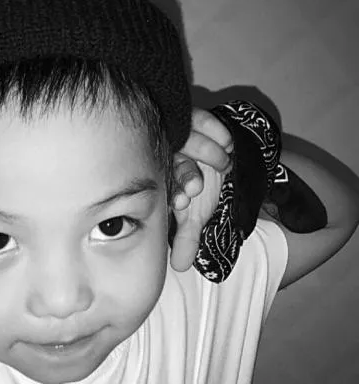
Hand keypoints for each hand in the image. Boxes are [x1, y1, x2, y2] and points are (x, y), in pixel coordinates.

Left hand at [170, 108, 232, 271]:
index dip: (170, 192)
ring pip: (182, 137)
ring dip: (202, 151)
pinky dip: (211, 126)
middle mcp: (161, 154)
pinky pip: (195, 116)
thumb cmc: (204, 190)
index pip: (158, 183)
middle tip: (196, 187)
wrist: (227, 161)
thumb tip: (179, 267)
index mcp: (155, 178)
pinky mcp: (188, 117)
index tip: (182, 203)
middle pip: (167, 159)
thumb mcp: (196, 215)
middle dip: (184, 174)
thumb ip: (187, 238)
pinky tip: (226, 141)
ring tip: (223, 161)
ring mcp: (173, 133)